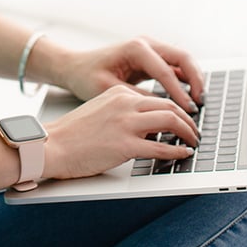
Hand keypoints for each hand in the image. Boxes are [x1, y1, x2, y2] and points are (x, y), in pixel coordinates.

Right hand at [42, 84, 199, 180]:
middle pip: (169, 105)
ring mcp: (125, 124)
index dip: (176, 108)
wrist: (51, 146)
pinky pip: (161, 146)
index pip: (157, 97)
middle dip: (188, 119)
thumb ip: (123, 112)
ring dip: (188, 132)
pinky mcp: (125, 145)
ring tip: (194, 142)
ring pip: (171, 121)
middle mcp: (124, 103)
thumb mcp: (100, 110)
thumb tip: (149, 126)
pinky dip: (177, 150)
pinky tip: (183, 154)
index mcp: (118, 93)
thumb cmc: (72, 134)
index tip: (184, 119)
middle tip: (195, 131)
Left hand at [56, 36, 205, 114]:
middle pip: (182, 57)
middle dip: (195, 79)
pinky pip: (174, 67)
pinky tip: (187, 98)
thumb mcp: (109, 90)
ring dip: (192, 79)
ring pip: (182, 60)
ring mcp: (150, 49)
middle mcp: (146, 44)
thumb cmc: (86, 76)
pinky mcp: (151, 58)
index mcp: (135, 48)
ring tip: (197, 102)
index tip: (188, 111)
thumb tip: (162, 110)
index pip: (166, 71)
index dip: (179, 92)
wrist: (74, 67)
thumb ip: (137, 98)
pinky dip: (183, 80)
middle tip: (200, 103)